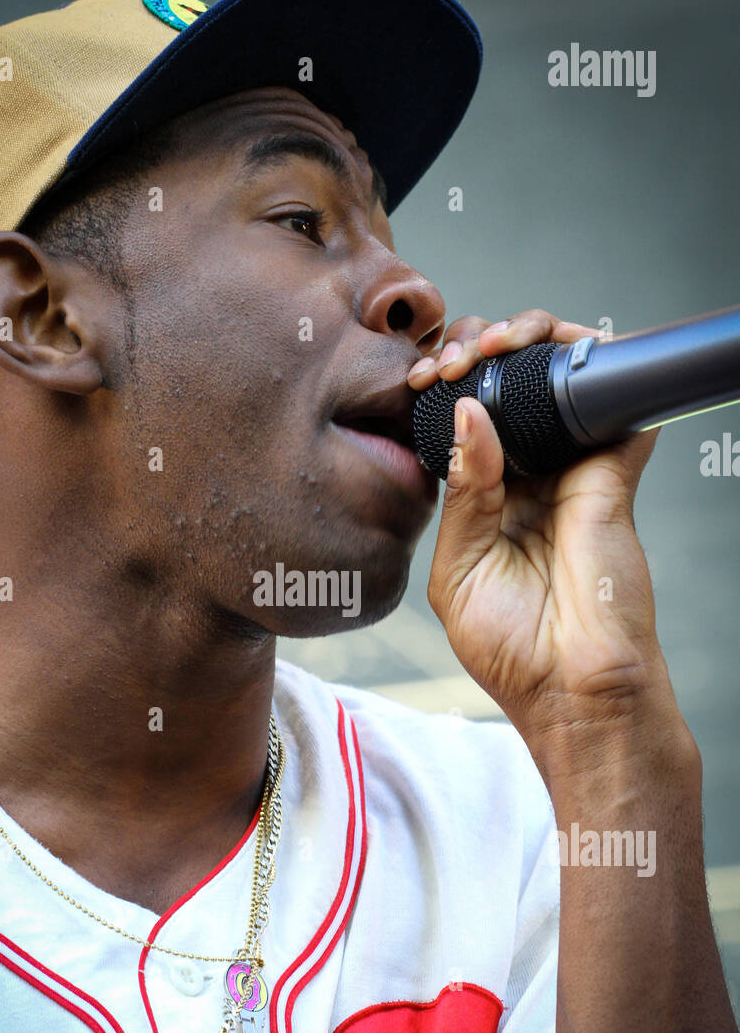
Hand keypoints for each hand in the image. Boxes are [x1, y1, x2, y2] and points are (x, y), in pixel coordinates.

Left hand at [408, 310, 673, 753]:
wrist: (575, 691)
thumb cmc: (512, 650)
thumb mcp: (457, 572)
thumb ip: (463, 495)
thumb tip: (471, 414)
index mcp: (484, 502)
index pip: (462, 421)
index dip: (442, 386)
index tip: (418, 379)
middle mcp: (528, 479)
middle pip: (505, 386)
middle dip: (475, 350)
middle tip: (450, 360)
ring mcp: (572, 471)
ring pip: (553, 379)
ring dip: (523, 341)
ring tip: (489, 345)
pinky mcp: (613, 472)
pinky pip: (607, 401)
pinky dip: (583, 362)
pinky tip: (544, 353)